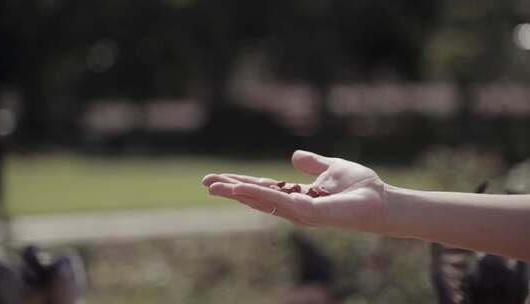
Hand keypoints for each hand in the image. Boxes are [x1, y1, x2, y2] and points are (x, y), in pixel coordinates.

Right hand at [202, 150, 390, 232]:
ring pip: (262, 200)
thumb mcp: (331, 167)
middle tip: (206, 182)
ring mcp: (299, 212)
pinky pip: (279, 202)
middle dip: (231, 189)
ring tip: (215, 185)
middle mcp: (293, 206)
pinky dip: (258, 195)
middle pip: (256, 196)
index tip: (218, 178)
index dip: (240, 183)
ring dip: (238, 193)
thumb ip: (312, 164)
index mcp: (296, 195)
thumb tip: (294, 155)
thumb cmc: (361, 187)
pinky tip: (240, 189)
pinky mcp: (309, 213)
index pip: (262, 188)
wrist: (382, 200)